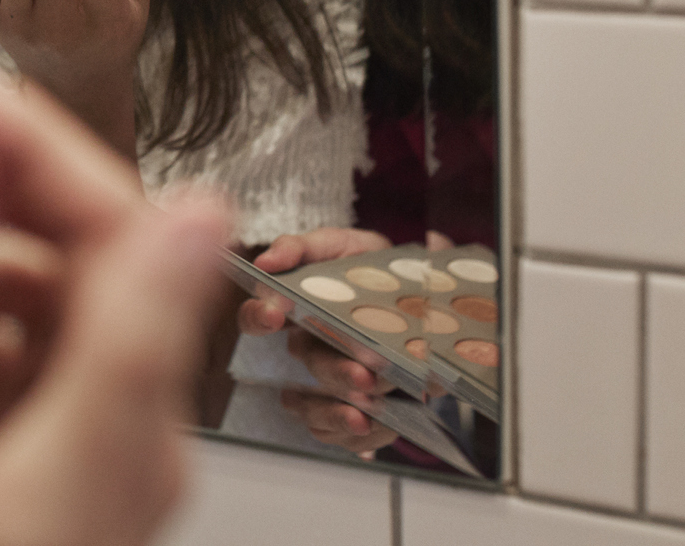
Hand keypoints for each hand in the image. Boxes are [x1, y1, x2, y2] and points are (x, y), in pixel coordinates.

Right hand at [0, 54, 232, 545]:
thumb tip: (198, 213)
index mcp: (139, 419)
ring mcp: (56, 445)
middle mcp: (114, 424)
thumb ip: (127, 346)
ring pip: (24, 295)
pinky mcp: (1, 467)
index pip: (109, 229)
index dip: (23, 143)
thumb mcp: (38, 492)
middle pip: (71, 250)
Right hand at [236, 229, 399, 456]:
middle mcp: (310, 349)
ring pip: (314, 411)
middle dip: (334, 371)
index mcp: (298, 309)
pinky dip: (362, 437)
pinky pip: (344, 438)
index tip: (276, 314)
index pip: (256, 317)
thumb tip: (267, 261)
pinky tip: (383, 426)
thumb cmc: (374, 269)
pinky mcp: (357, 411)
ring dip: (339, 414)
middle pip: (305, 366)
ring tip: (370, 412)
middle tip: (364, 375)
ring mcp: (331, 384)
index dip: (259, 318)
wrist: (428, 296)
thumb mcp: (342, 246)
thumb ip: (301, 248)